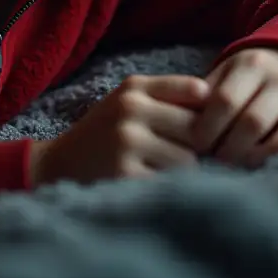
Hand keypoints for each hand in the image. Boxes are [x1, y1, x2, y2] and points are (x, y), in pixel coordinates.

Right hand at [29, 74, 208, 186]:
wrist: (57, 165)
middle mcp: (131, 109)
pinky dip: (169, 189)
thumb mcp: (128, 100)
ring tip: (166, 172)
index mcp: (135, 87)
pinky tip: (155, 186)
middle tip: (188, 157)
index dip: (209, 113)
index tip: (205, 129)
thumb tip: (220, 105)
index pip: (196, 90)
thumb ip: (169, 96)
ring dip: (185, 172)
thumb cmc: (105, 132)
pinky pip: (169, 184)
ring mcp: (127, 142)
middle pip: (197, 129)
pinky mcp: (124, 175)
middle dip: (198, 147)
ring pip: (189, 161)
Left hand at [191, 47, 277, 167]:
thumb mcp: (228, 74)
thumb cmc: (250, 79)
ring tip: (224, 165)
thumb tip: (176, 121)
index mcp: (250, 64)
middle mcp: (275, 79)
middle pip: (244, 118)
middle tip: (207, 159)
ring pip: (263, 130)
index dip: (207, 126)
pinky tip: (250, 164)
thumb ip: (205, 94)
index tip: (193, 144)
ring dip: (240, 153)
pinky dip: (265, 156)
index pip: (224, 99)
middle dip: (222, 144)